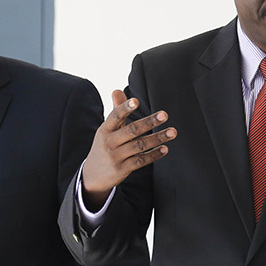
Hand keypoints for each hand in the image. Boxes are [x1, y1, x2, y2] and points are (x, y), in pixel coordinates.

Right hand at [82, 90, 175, 209]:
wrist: (93, 175)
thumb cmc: (105, 146)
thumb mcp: (107, 130)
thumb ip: (116, 111)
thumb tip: (117, 90)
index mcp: (105, 130)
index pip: (115, 117)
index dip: (124, 108)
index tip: (136, 101)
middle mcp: (109, 142)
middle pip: (132, 130)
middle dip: (149, 122)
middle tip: (164, 114)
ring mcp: (116, 156)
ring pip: (139, 145)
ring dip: (157, 138)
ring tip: (173, 132)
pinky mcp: (122, 169)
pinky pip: (140, 160)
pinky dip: (153, 155)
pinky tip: (165, 148)